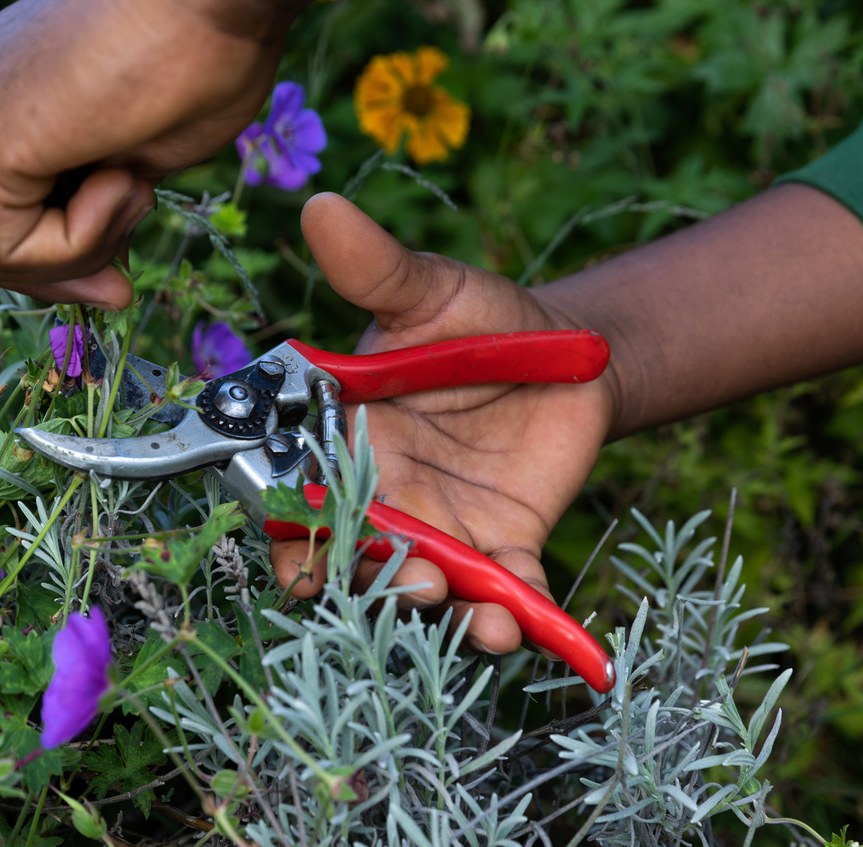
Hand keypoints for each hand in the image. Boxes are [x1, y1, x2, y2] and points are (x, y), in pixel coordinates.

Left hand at [0, 0, 302, 308]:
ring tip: (133, 195)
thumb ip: (98, 210)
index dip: (49, 262)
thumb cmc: (208, 55)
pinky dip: (77, 243)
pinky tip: (124, 180)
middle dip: (47, 278)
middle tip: (117, 288)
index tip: (117, 280)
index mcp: (0, 91)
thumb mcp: (141, 157)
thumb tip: (100, 281)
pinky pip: (9, 248)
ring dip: (69, 258)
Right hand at [271, 194, 616, 653]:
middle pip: (351, 555)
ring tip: (467, 615)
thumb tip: (323, 206)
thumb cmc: (483, 316)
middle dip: (364, 582)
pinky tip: (521, 624)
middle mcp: (385, 492)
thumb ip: (379, 270)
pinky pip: (498, 593)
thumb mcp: (434, 290)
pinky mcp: (503, 546)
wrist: (572, 351)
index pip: (299, 491)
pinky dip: (508, 618)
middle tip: (405, 581)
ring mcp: (443, 526)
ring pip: (420, 585)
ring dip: (435, 612)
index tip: (300, 552)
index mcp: (347, 436)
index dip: (290, 529)